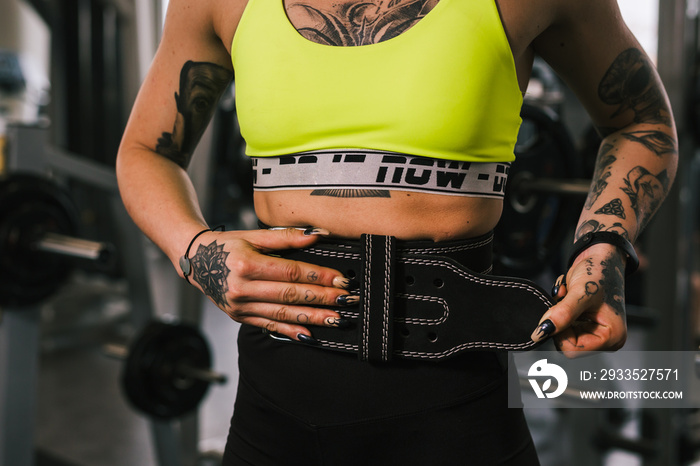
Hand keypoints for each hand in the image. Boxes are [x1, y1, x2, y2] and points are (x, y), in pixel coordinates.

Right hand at [184, 227, 355, 342]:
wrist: (195, 261)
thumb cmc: (226, 245)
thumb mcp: (254, 236)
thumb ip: (286, 237)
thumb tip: (316, 235)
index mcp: (247, 264)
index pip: (291, 272)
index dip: (318, 277)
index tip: (340, 280)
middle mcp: (243, 288)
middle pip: (291, 295)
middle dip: (322, 299)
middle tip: (346, 301)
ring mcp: (240, 306)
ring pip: (283, 314)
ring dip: (313, 318)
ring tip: (336, 319)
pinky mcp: (240, 317)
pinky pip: (269, 325)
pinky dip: (290, 331)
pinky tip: (309, 335)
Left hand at [530, 243, 627, 356]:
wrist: (599, 255)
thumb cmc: (599, 271)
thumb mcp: (580, 293)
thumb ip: (561, 315)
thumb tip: (541, 333)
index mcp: (612, 337)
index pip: (574, 349)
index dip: (560, 332)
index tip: (559, 309)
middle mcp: (606, 339)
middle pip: (567, 343)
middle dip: (560, 320)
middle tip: (565, 298)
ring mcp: (595, 331)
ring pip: (562, 333)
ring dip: (559, 312)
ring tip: (568, 294)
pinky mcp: (586, 324)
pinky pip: (563, 324)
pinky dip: (560, 309)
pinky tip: (567, 295)